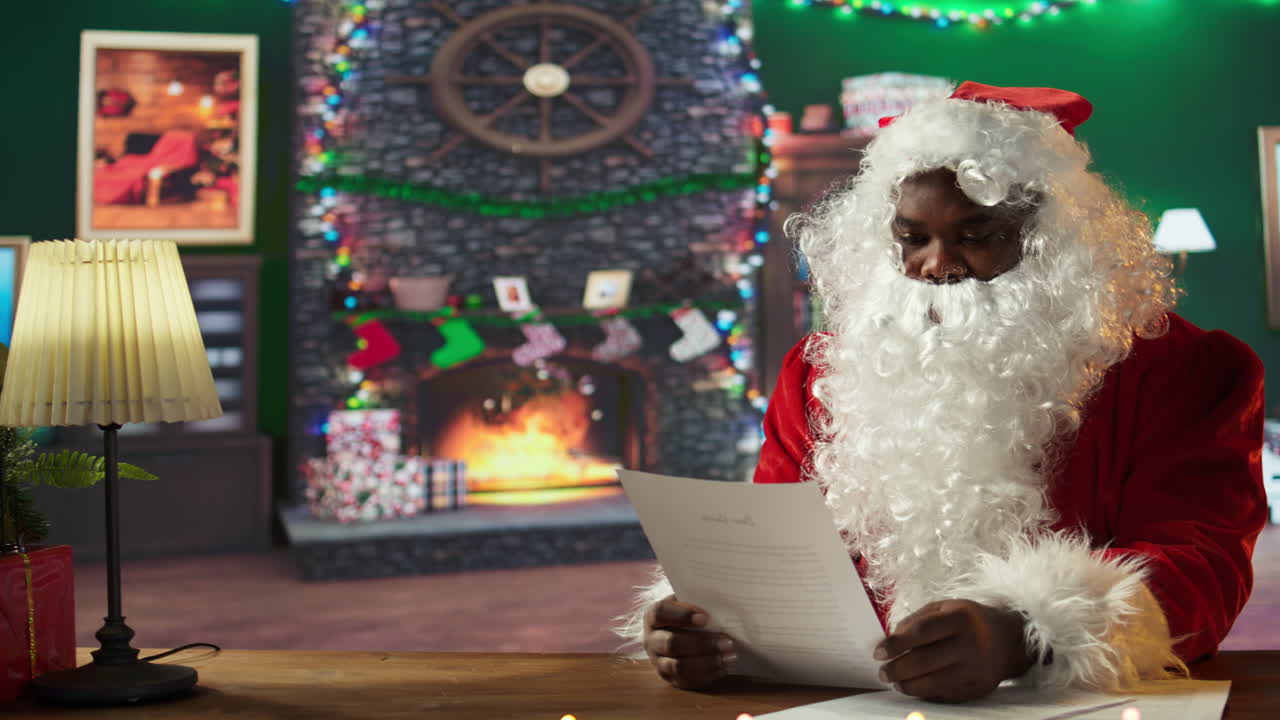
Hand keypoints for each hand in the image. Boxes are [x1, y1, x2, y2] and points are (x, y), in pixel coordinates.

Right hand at [643, 594, 736, 689]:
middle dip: (701, 643)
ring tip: (730, 656)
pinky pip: (687, 681)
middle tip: (727, 641)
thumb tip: (719, 606)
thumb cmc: (688, 614)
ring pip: (679, 666)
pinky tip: (724, 667)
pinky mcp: (670, 678)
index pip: (661, 613)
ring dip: (707, 662)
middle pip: (671, 643)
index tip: (706, 617)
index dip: (682, 615)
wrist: (680, 632)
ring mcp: (658, 662)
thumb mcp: (688, 603)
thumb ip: (698, 602)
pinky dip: (708, 675)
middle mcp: (651, 640)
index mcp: (653, 616)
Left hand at [875, 599, 1032, 702]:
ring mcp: (976, 669)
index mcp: (961, 618)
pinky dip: (925, 693)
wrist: (1009, 640)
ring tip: (895, 681)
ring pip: (933, 683)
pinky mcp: (979, 688)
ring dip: (907, 685)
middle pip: (925, 661)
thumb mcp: (945, 608)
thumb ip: (917, 620)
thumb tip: (891, 639)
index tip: (878, 653)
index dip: (896, 644)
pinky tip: (914, 687)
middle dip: (897, 669)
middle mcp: (971, 644)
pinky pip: (945, 695)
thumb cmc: (968, 620)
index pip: (922, 632)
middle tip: (882, 672)